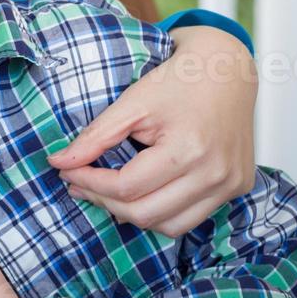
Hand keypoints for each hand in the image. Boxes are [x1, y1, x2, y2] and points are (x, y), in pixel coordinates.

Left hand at [47, 25, 256, 235]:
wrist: (225, 71)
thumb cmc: (179, 81)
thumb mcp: (131, 103)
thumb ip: (95, 136)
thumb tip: (59, 162)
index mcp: (189, 150)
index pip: (126, 187)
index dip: (89, 182)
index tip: (66, 171)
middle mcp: (215, 175)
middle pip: (146, 214)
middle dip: (105, 202)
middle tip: (80, 184)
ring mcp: (230, 185)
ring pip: (170, 226)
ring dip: (133, 214)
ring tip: (107, 193)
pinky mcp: (237, 188)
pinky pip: (192, 218)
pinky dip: (162, 212)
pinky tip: (140, 193)